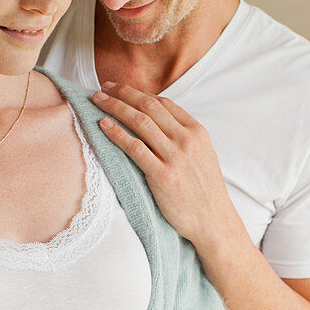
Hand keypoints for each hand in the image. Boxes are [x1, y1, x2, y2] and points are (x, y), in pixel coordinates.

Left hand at [92, 83, 232, 245]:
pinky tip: (103, 125)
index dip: (139, 93)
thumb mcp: (203, 156)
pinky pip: (134, 148)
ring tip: (97, 101)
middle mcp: (187, 139)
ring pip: (140, 122)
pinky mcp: (162, 175)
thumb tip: (161, 123)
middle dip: (123, 93)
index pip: (163, 103)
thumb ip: (184, 137)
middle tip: (103, 88)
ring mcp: (175, 157)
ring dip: (115, 107)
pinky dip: (117, 133)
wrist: (213, 222)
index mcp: (197, 132)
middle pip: (149, 107)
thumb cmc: (204, 192)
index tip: (120, 89)